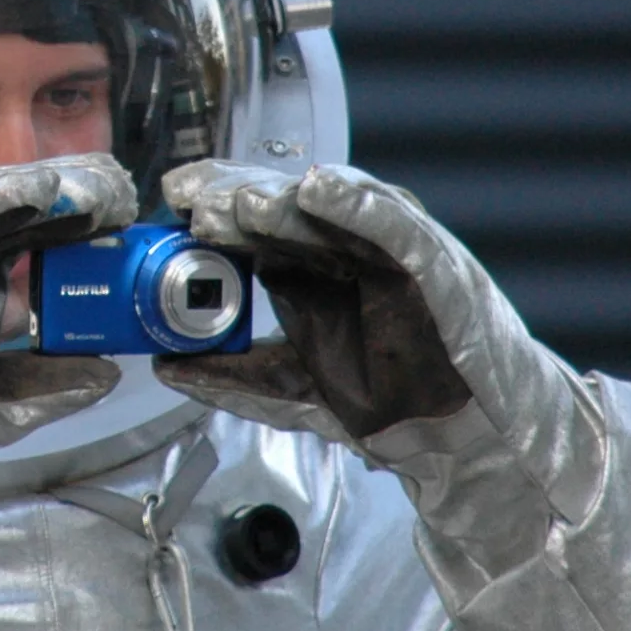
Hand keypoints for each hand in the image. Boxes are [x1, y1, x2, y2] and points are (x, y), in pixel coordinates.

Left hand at [152, 160, 477, 444]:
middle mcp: (345, 250)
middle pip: (281, 207)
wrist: (466, 439)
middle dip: (235, 199)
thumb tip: (165, 368)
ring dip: (283, 199)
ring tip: (243, 201)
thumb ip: (234, 379)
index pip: (251, 224)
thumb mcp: (295, 391)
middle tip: (193, 204)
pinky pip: (392, 226)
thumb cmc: (393, 404)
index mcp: (309, 269)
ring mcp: (387, 252)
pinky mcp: (431, 264)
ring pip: (328, 209)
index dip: (211, 209)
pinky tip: (318, 191)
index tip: (170, 209)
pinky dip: (357, 203)